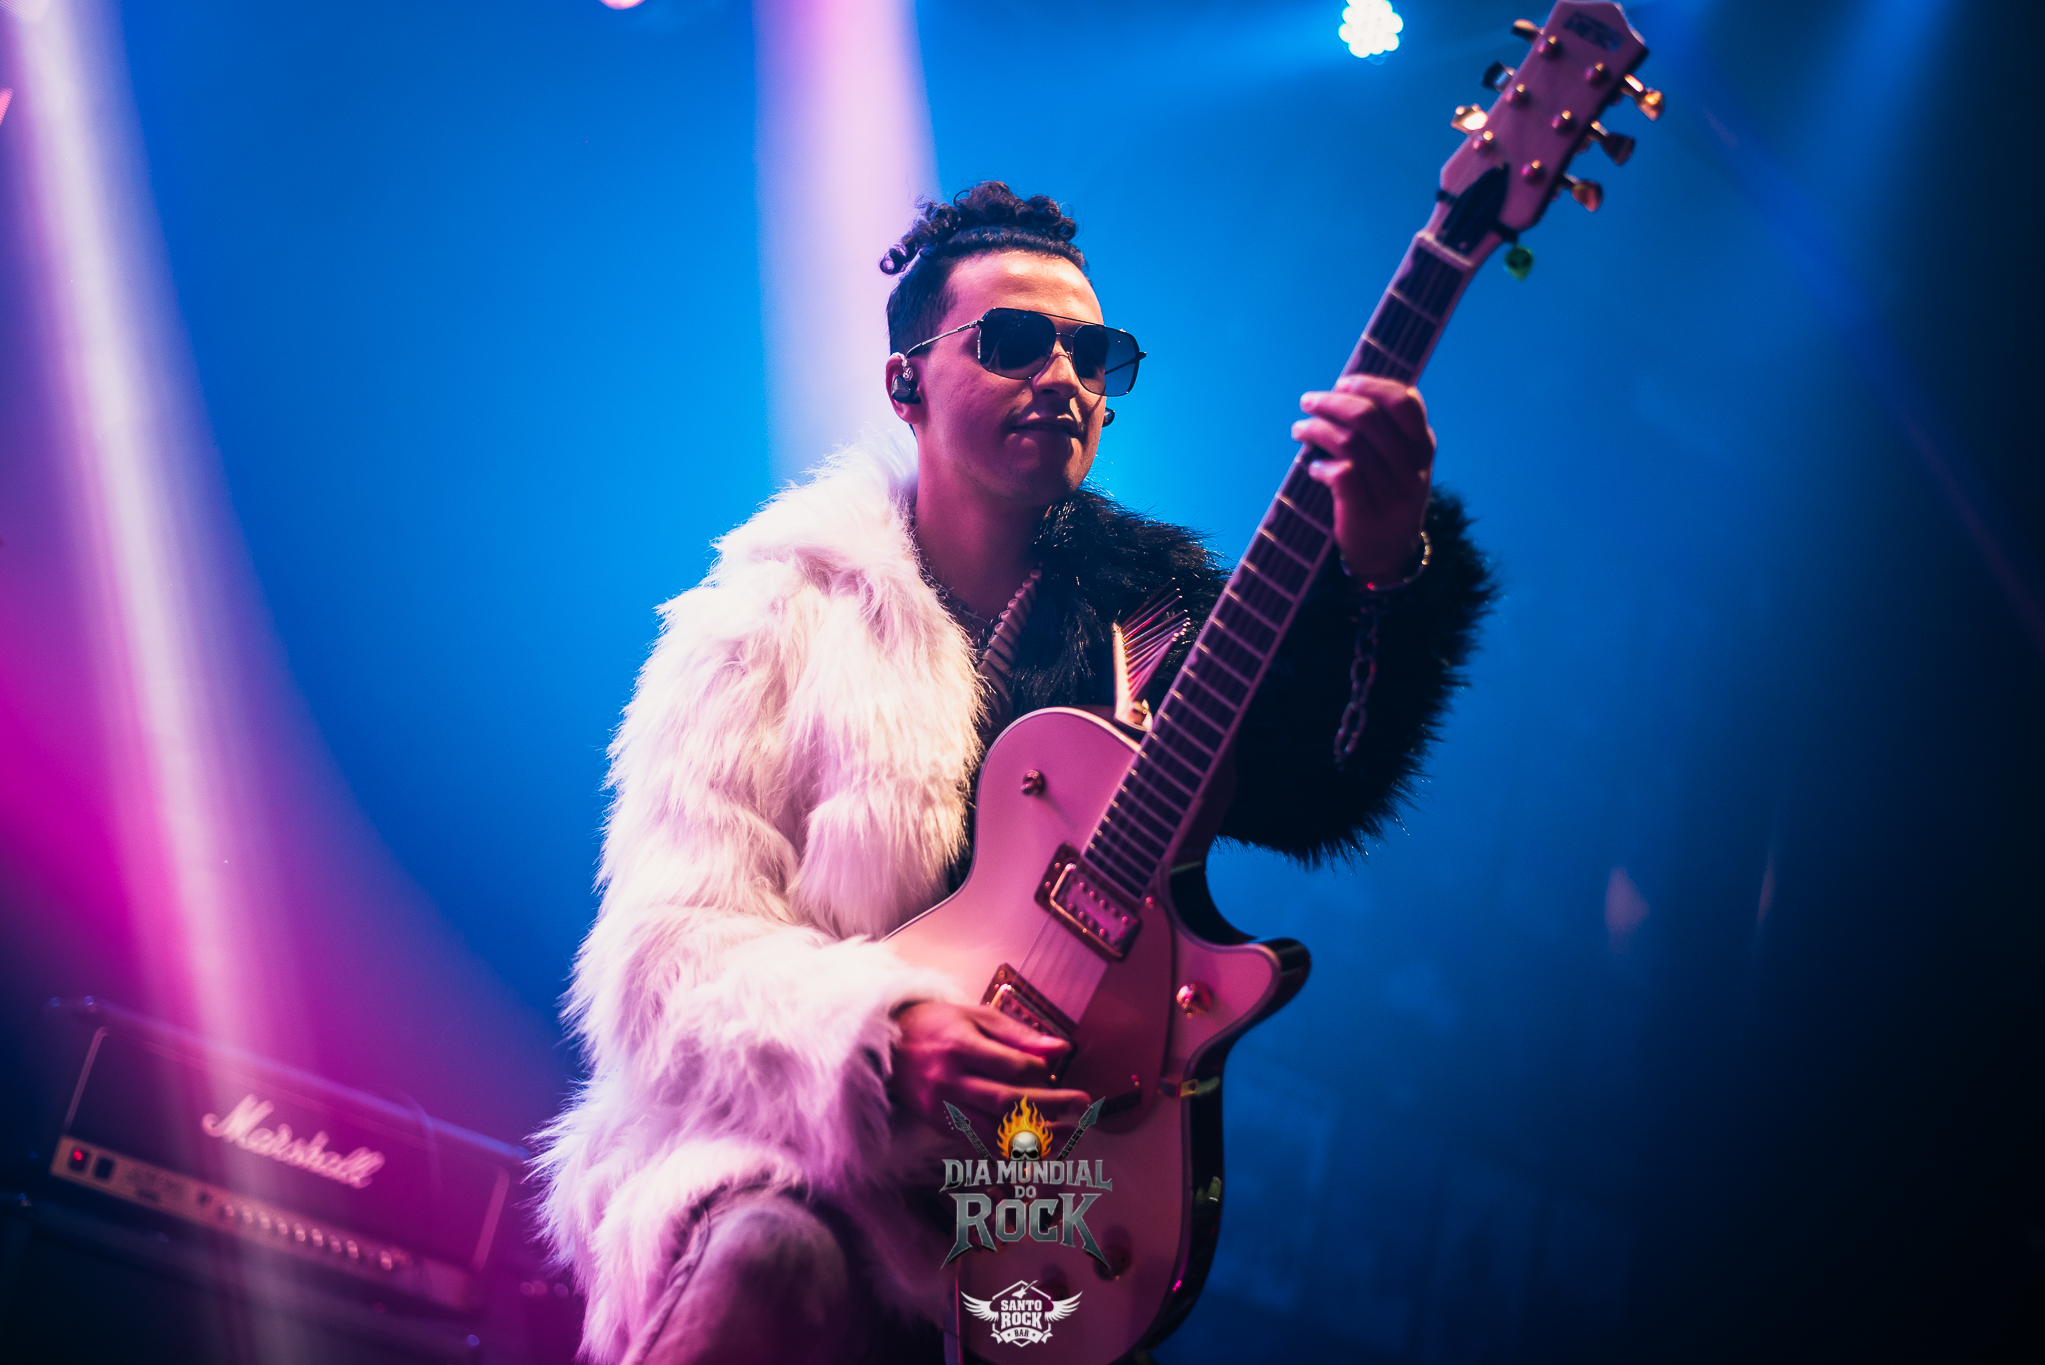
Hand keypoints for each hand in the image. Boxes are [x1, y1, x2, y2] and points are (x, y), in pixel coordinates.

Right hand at [889, 1001, 1092, 1133]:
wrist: (887, 1046)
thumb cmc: (938, 1025)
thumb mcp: (977, 1016)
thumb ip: (1020, 1034)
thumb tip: (1062, 1048)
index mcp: (960, 1047)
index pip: (1011, 1067)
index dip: (1038, 1071)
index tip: (1050, 1070)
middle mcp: (949, 1082)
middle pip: (1008, 1102)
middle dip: (1050, 1107)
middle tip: (1082, 1105)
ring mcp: (943, 1108)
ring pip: (994, 1132)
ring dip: (1035, 1137)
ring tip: (1068, 1133)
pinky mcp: (941, 1125)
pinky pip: (979, 1144)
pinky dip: (1009, 1149)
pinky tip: (1036, 1148)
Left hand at [1292, 375, 1435, 583]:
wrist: (1389, 556)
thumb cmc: (1387, 496)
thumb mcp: (1401, 462)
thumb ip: (1386, 431)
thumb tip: (1343, 390)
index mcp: (1423, 446)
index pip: (1404, 401)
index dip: (1370, 385)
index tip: (1342, 383)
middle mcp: (1413, 467)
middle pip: (1368, 417)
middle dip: (1331, 402)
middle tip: (1308, 401)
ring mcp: (1392, 491)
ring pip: (1348, 442)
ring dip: (1316, 429)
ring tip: (1299, 430)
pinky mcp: (1367, 513)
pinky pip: (1341, 474)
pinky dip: (1320, 466)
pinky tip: (1314, 468)